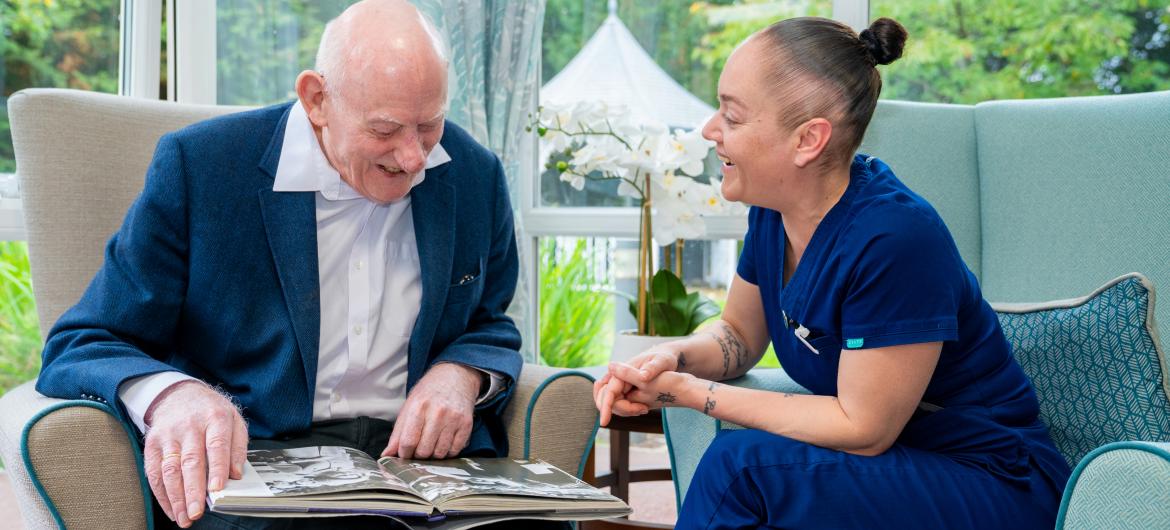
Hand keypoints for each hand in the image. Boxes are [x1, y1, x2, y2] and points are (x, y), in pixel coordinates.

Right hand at [142, 380, 247, 527]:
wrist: (180, 393)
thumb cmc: (211, 412)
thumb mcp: (234, 419)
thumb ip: (238, 446)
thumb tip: (235, 474)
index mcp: (215, 418)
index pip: (216, 445)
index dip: (217, 468)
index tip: (217, 489)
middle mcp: (190, 426)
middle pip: (191, 461)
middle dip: (193, 490)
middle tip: (196, 513)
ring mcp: (169, 435)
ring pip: (170, 469)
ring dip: (176, 497)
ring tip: (184, 518)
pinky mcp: (152, 443)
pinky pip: (154, 471)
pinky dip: (161, 493)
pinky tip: (170, 508)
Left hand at [383, 363, 479, 459]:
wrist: (456, 376)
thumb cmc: (429, 392)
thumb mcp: (409, 405)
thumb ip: (398, 432)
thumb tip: (387, 454)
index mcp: (418, 407)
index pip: (408, 441)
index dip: (404, 453)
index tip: (404, 454)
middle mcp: (437, 413)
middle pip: (424, 451)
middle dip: (418, 455)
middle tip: (418, 448)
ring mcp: (453, 419)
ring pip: (440, 453)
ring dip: (433, 454)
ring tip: (431, 444)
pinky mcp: (466, 424)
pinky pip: (455, 450)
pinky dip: (447, 452)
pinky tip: (444, 442)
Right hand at [593, 347, 682, 425]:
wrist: (665, 359)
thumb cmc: (664, 358)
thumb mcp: (662, 362)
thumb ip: (652, 368)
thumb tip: (642, 376)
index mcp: (623, 369)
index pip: (609, 391)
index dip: (606, 407)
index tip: (604, 423)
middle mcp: (617, 376)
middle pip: (606, 399)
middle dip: (622, 409)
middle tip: (644, 409)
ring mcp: (619, 384)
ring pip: (612, 404)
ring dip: (626, 411)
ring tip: (646, 408)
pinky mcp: (624, 390)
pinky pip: (619, 404)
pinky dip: (628, 410)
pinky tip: (644, 407)